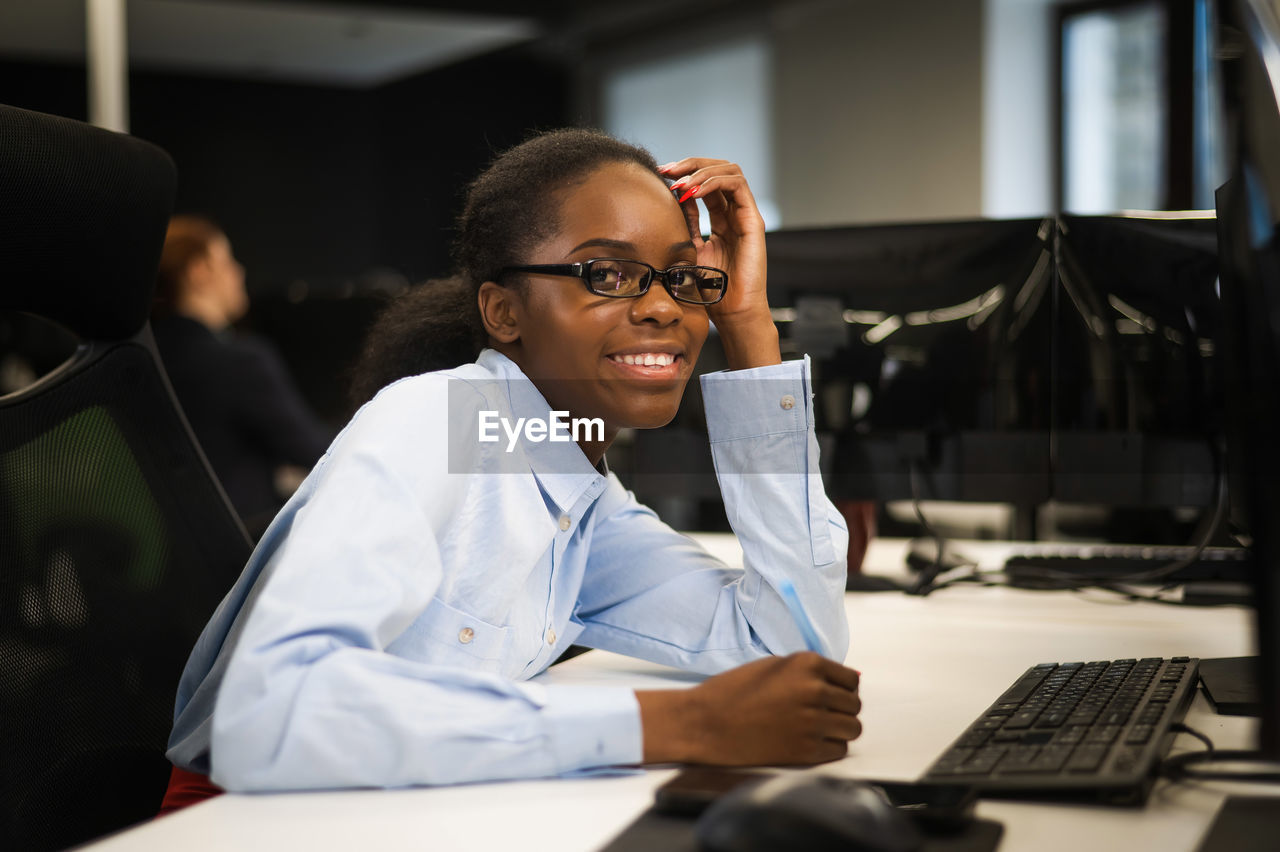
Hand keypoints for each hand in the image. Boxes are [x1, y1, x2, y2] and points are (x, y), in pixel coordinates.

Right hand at [637, 653, 861, 765]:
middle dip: (842, 709)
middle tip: (823, 713)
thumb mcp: (773, 666)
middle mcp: (815, 691)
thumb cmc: (734, 691)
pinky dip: (830, 747)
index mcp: (807, 664)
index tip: (832, 694)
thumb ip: (809, 671)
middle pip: (855, 705)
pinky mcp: (806, 751)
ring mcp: (813, 723)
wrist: (706, 723)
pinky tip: (810, 741)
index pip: (851, 679)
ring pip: (853, 729)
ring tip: (819, 728)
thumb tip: (847, 682)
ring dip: (840, 729)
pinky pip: (839, 750)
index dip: (842, 688)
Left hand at [658, 158, 779, 369]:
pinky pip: (737, 185)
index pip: (703, 183)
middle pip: (716, 169)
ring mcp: (745, 214)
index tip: (658, 176)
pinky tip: (693, 192)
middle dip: (690, 165)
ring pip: (728, 170)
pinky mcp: (753, 219)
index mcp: (720, 219)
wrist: (731, 311)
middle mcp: (734, 213)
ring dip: (700, 171)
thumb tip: (669, 199)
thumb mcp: (688, 249)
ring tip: (679, 183)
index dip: (682, 174)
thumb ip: (684, 224)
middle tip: (667, 170)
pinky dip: (713, 181)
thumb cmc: (711, 288)